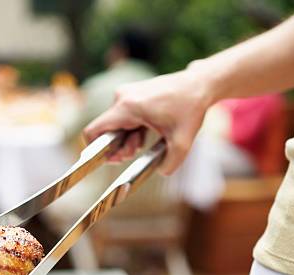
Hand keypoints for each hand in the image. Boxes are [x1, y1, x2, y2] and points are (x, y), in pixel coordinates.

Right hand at [84, 68, 211, 174]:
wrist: (199, 84)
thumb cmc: (190, 108)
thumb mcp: (182, 142)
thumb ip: (170, 164)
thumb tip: (160, 172)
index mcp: (128, 107)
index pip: (94, 131)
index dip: (94, 150)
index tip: (108, 160)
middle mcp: (122, 98)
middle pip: (106, 132)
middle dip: (118, 148)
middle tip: (133, 155)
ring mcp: (125, 94)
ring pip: (115, 126)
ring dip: (127, 140)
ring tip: (143, 143)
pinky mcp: (131, 94)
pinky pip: (122, 118)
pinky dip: (131, 130)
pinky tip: (145, 134)